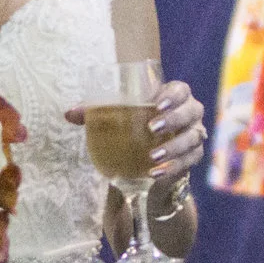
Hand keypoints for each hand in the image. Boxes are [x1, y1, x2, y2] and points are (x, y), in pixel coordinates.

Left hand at [64, 79, 206, 178]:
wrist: (148, 159)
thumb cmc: (134, 128)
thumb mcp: (117, 119)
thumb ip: (95, 113)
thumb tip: (69, 113)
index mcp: (173, 97)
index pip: (181, 89)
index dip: (173, 95)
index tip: (157, 103)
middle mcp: (189, 113)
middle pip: (192, 111)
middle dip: (175, 119)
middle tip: (153, 127)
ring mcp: (194, 135)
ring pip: (193, 137)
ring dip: (174, 147)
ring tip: (153, 156)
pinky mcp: (193, 157)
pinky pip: (189, 161)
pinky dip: (174, 167)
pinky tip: (156, 173)